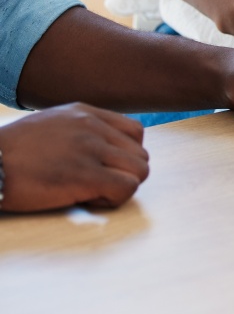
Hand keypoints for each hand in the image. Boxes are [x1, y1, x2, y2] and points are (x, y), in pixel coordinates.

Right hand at [0, 104, 148, 212]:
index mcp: (87, 113)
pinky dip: (114, 199)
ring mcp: (91, 150)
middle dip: (124, 173)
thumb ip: (81, 129)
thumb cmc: (12, 151)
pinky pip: (126, 188)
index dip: (125, 155)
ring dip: (122, 186)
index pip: (135, 132)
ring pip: (140, 170)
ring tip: (94, 192)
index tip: (104, 167)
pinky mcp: (84, 176)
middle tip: (98, 184)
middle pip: (140, 154)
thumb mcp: (52, 123)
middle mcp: (94, 127)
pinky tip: (89, 200)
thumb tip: (102, 147)